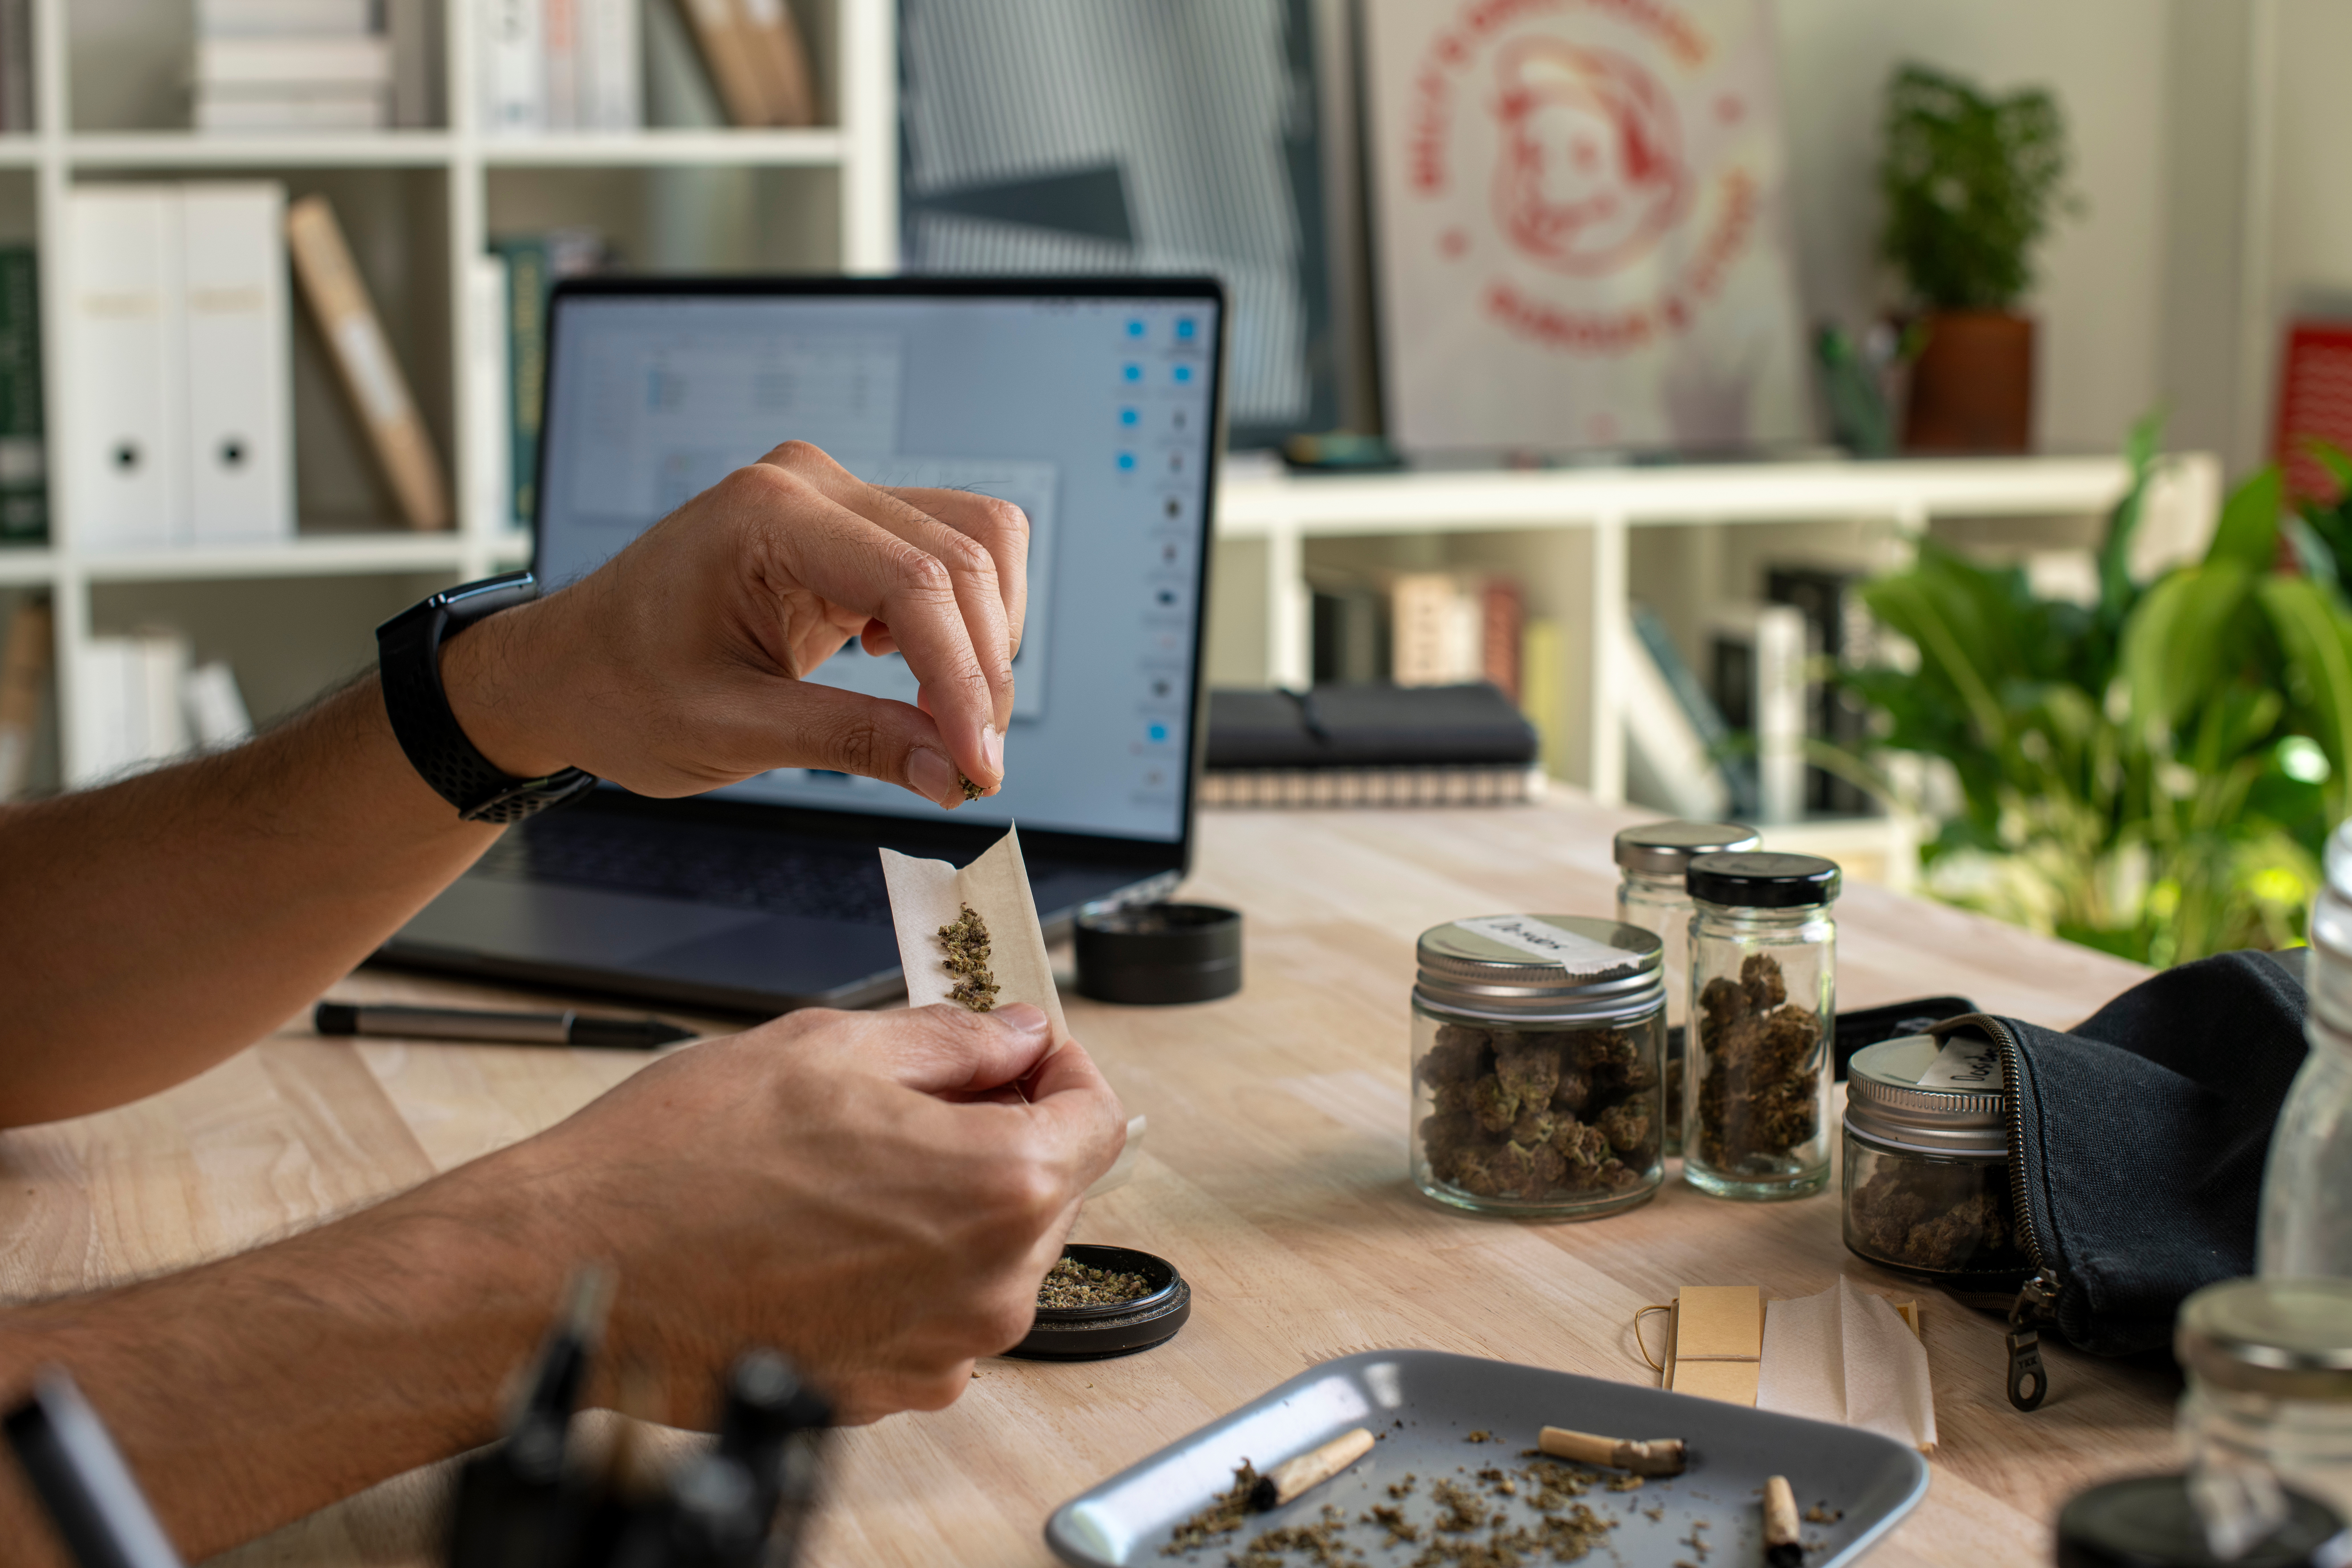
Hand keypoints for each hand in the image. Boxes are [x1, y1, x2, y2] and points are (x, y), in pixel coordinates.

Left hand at [442, 442, 1028, 807]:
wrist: (567, 668)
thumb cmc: (619, 690)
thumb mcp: (730, 731)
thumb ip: (852, 742)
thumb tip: (952, 771)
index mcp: (768, 514)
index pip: (914, 584)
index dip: (963, 681)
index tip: (978, 764)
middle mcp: (810, 485)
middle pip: (964, 556)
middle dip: (983, 668)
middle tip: (970, 762)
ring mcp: (832, 499)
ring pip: (975, 545)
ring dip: (984, 639)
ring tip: (948, 720)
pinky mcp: (847, 529)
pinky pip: (945, 558)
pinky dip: (957, 624)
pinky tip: (908, 673)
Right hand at [492, 1002, 1124, 1423]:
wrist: (578, 1269)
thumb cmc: (683, 1164)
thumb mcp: (830, 1047)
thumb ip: (950, 1041)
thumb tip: (1014, 1033)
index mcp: (995, 1187)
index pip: (1096, 1118)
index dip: (1061, 1067)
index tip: (1022, 1048)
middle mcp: (987, 1285)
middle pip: (1049, 1188)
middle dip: (1001, 1129)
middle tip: (917, 1093)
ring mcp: (941, 1350)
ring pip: (992, 1252)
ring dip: (949, 1199)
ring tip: (850, 1162)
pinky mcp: (888, 1387)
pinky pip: (937, 1309)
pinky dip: (906, 1264)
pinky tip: (828, 1229)